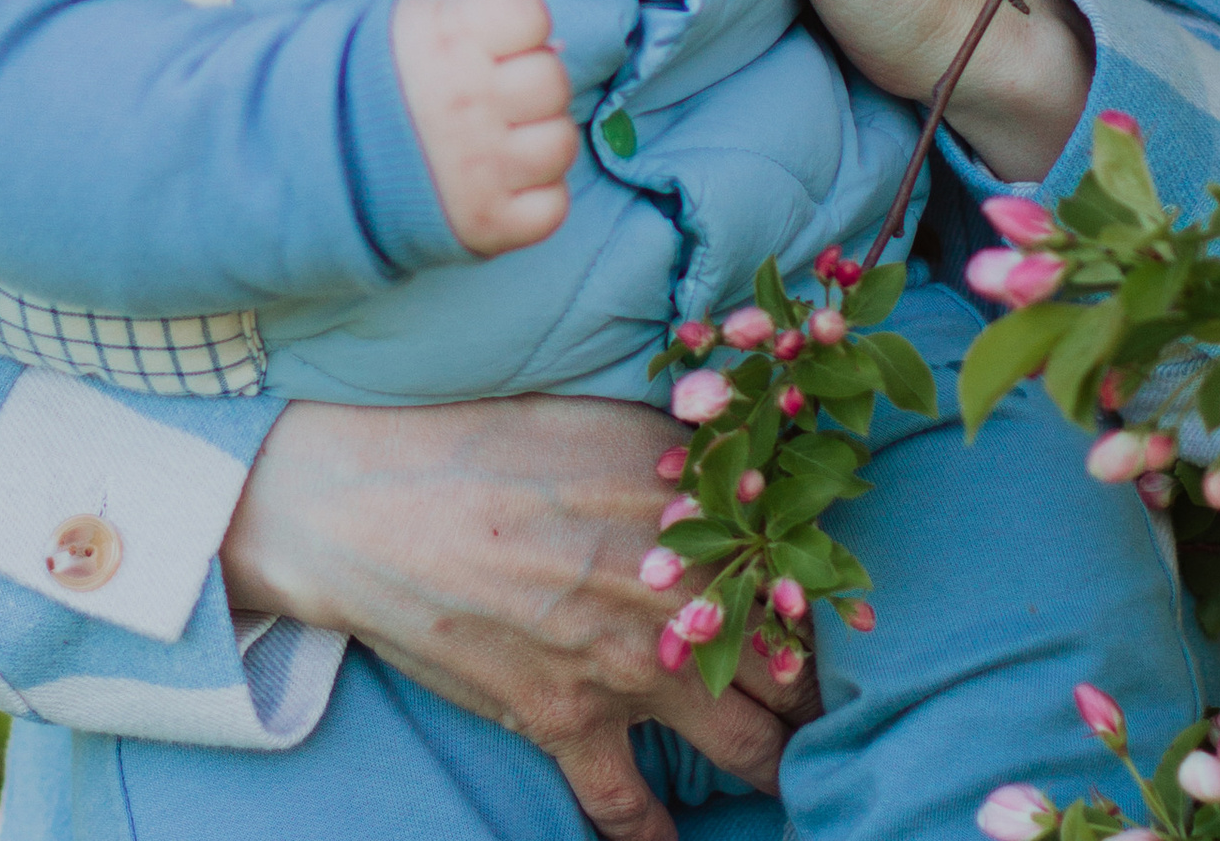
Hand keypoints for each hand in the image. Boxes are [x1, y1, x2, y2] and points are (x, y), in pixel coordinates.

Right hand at [221, 395, 802, 840]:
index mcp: (697, 514)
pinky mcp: (563, 722)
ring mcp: (625, 672)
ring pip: (744, 746)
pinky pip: (628, 805)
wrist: (372, 502)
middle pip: (791, 670)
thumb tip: (753, 476)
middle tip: (833, 701)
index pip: (804, 577)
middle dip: (819, 692)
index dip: (832, 603)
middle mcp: (681, 600)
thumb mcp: (609, 421)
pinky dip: (656, 834)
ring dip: (775, 762)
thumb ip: (691, 457)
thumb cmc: (488, 438)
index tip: (847, 615)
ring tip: (796, 770)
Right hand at [392, 0, 578, 254]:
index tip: (489, 37)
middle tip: (489, 89)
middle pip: (552, 78)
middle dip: (528, 79)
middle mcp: (461, 103)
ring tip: (495, 132)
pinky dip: (534, 194)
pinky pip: (553, 206)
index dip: (518, 21)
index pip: (530, 13)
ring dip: (536, 137)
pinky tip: (500, 176)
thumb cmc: (397, 65)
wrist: (331, 152)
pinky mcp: (485, 224)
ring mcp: (475, 170)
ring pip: (560, 143)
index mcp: (444, 38)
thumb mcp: (434, 1)